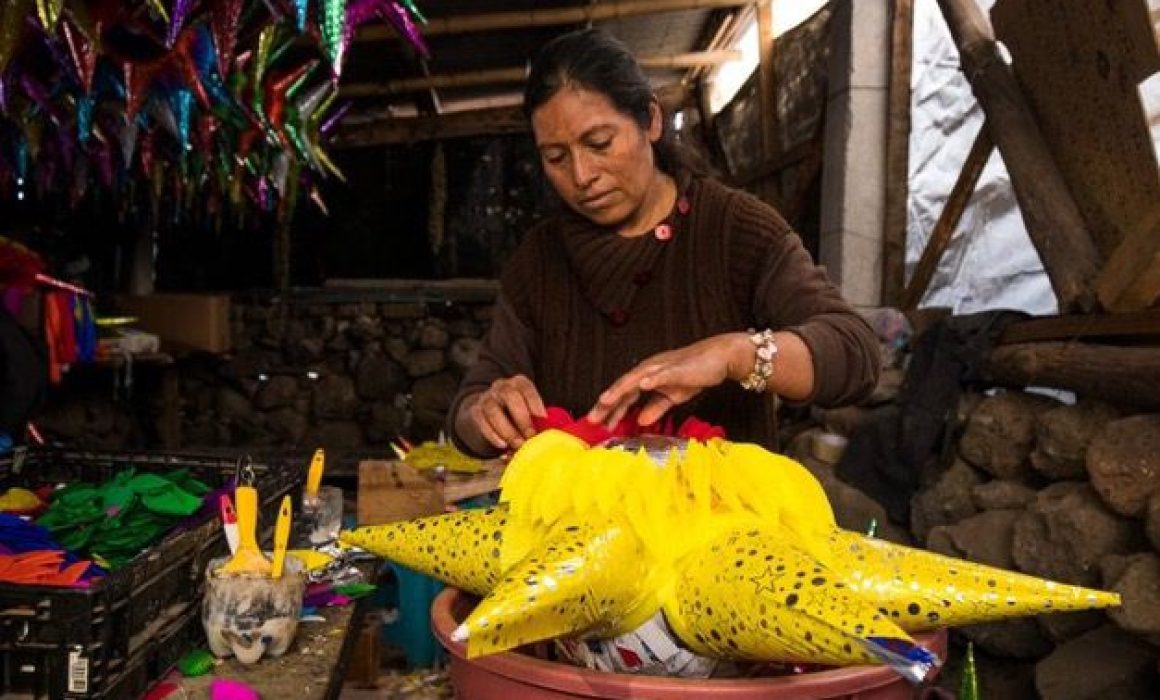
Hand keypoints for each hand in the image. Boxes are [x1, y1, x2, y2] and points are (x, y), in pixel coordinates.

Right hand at [466, 374, 545, 450]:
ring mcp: (486, 397)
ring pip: (493, 410)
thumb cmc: (518, 414)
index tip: (543, 418)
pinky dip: (492, 435)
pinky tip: (502, 445)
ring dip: (507, 429)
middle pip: (509, 395)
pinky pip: (482, 422)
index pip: (525, 387)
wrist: (489, 413)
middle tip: (530, 436)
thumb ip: (542, 419)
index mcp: (518, 383)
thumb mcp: (530, 411)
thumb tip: (559, 431)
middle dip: (521, 417)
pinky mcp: (476, 411)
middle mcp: (501, 387)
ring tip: (517, 444)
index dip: (534, 401)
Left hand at [587, 333, 750, 427]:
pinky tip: (641, 385)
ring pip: (635, 379)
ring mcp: (661, 367)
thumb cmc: (695, 373)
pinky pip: (661, 373)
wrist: (718, 358)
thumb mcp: (672, 396)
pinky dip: (651, 379)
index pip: (624, 394)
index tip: (598, 422)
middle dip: (607, 403)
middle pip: (623, 387)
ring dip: (620, 390)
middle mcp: (648, 370)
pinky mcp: (676, 367)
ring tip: (606, 401)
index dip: (610, 408)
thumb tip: (641, 421)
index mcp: (647, 377)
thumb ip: (656, 407)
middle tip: (592, 418)